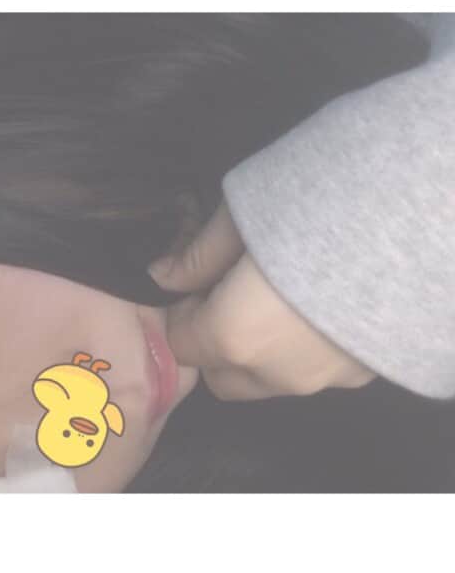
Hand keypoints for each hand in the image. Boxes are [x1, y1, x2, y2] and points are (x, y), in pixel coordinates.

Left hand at [147, 200, 375, 399]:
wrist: (424, 213)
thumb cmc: (319, 203)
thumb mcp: (242, 214)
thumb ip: (196, 256)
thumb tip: (160, 276)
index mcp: (234, 336)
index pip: (181, 344)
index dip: (181, 312)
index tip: (197, 281)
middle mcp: (277, 374)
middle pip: (220, 376)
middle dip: (213, 341)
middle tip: (231, 291)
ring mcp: (325, 380)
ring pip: (266, 380)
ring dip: (255, 350)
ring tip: (280, 294)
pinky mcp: (363, 373)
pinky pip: (310, 372)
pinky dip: (298, 350)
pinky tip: (319, 304)